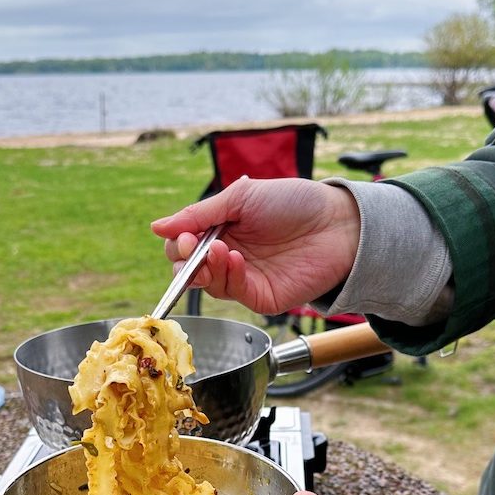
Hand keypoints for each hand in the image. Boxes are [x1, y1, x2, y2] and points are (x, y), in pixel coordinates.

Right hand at [150, 177, 360, 313]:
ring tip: (219, 249)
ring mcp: (244, 278)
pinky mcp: (261, 296)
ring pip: (206, 284)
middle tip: (192, 247)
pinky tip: (236, 258)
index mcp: (222, 229)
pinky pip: (232, 292)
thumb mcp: (241, 197)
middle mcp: (229, 255)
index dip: (178, 242)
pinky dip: (228, 275)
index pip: (183, 243)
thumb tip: (157, 227)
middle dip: (183, 260)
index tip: (184, 234)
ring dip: (205, 267)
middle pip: (187, 269)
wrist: (337, 223)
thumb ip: (199, 214)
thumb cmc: (295, 203)